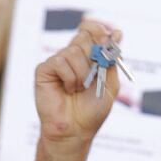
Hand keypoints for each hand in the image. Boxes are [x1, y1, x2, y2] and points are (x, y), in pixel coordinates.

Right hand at [35, 21, 120, 146]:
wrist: (76, 130)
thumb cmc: (93, 110)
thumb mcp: (110, 83)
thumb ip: (111, 59)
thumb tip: (116, 32)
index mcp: (89, 57)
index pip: (92, 30)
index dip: (100, 32)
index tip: (110, 40)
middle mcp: (72, 56)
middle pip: (84, 36)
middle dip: (94, 56)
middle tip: (93, 77)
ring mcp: (58, 62)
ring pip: (74, 50)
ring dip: (83, 73)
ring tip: (79, 90)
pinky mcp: (44, 69)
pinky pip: (60, 61)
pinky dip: (69, 78)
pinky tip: (67, 90)